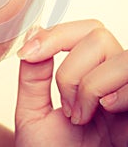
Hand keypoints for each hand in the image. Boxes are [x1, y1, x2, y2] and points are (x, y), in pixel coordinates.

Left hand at [15, 20, 127, 146]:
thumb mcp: (33, 114)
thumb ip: (32, 76)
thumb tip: (35, 33)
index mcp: (86, 73)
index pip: (81, 30)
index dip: (56, 34)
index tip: (29, 53)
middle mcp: (109, 77)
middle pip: (98, 34)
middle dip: (71, 67)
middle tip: (65, 104)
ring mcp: (126, 92)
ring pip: (118, 55)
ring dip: (90, 85)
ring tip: (81, 116)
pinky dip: (115, 92)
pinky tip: (106, 112)